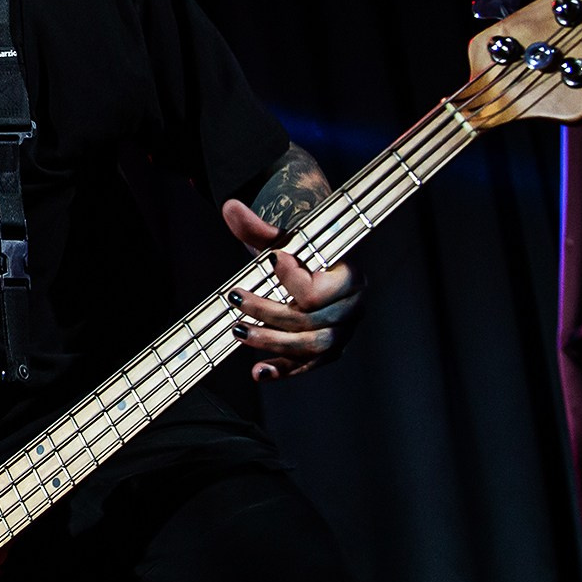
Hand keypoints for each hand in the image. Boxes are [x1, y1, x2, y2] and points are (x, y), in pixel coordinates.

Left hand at [220, 199, 364, 381]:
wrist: (310, 270)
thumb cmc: (298, 252)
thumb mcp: (280, 239)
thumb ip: (258, 227)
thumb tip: (230, 207)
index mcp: (350, 276)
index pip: (317, 288)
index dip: (291, 277)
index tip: (270, 261)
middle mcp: (352, 307)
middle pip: (309, 320)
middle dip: (268, 312)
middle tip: (236, 299)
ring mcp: (342, 332)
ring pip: (309, 346)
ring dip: (271, 342)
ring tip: (239, 331)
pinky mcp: (329, 351)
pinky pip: (308, 366)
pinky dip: (283, 371)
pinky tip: (258, 373)